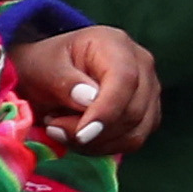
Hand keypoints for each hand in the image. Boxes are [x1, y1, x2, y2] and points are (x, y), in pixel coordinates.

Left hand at [10, 22, 162, 154]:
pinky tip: (79, 137)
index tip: (81, 133)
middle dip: (93, 131)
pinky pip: (132, 141)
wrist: (50, 72)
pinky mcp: (147, 114)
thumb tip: (88, 99)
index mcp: (116, 44)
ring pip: (135, 132)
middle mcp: (141, 65)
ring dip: (96, 142)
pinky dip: (103, 147)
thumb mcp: (44, 67)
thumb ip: (64, 81)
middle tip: (53, 127)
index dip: (106, 110)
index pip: (125, 79)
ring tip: (61, 130)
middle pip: (133, 111)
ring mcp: (149, 91)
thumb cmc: (47, 65)